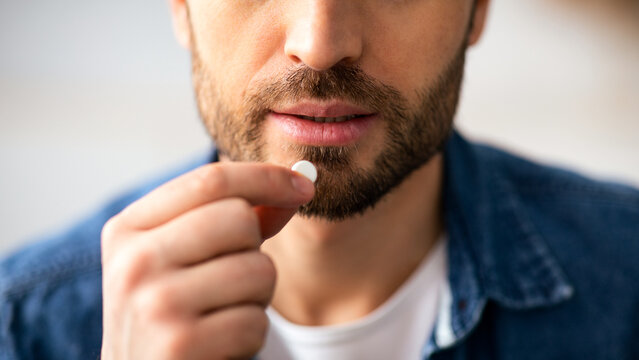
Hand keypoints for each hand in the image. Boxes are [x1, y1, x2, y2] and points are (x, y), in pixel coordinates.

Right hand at [100, 162, 313, 359]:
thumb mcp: (185, 259)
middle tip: (234, 279)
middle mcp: (134, 262)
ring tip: (223, 314)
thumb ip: (233, 221)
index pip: (211, 180)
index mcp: (129, 229)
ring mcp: (155, 304)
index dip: (266, 177)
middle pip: (239, 219)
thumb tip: (296, 186)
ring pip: (258, 269)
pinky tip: (221, 345)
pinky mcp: (180, 345)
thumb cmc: (171, 314)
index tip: (303, 185)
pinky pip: (255, 321)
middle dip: (255, 248)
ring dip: (257, 297)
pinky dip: (251, 335)